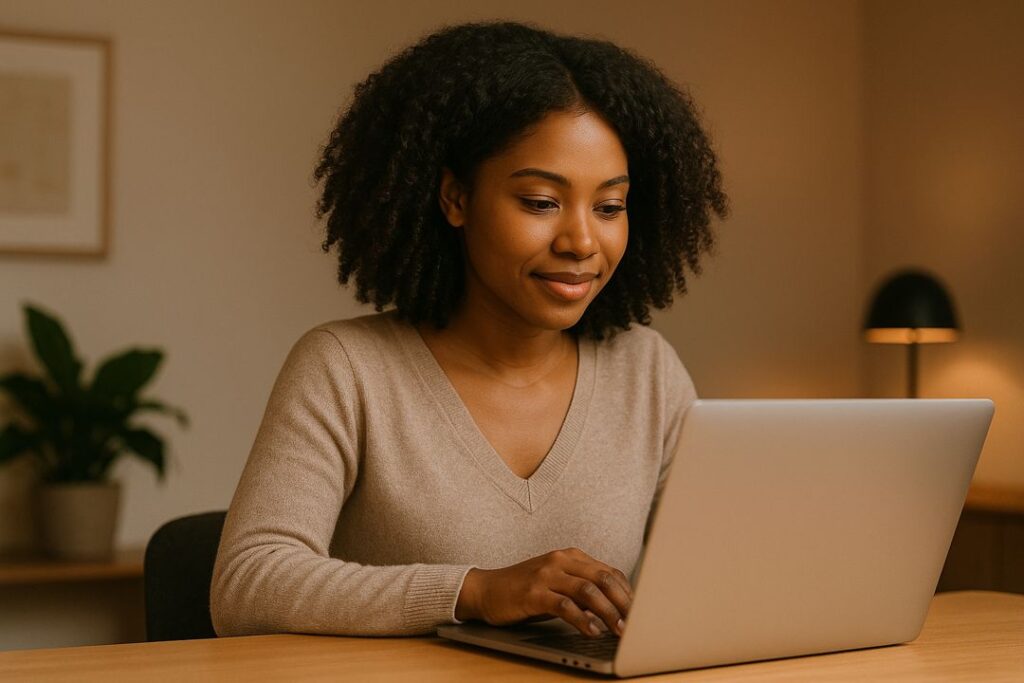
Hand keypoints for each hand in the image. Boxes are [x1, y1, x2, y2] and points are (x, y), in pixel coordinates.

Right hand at [455, 547, 632, 637]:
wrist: (486, 589)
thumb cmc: (525, 590)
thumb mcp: (557, 583)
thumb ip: (582, 590)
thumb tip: (614, 609)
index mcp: (570, 556)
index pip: (609, 571)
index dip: (627, 592)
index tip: (640, 611)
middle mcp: (560, 560)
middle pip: (603, 578)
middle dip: (624, 602)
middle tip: (637, 623)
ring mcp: (546, 575)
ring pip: (588, 590)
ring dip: (608, 612)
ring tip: (619, 630)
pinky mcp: (533, 592)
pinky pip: (564, 605)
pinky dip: (581, 620)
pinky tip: (591, 631)